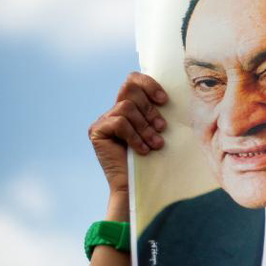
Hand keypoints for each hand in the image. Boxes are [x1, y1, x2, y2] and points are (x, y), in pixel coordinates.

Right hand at [88, 73, 167, 194]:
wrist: (137, 185)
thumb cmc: (153, 159)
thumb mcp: (157, 130)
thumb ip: (157, 111)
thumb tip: (169, 95)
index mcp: (128, 106)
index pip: (133, 80)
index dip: (148, 84)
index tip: (164, 100)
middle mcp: (113, 110)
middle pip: (129, 89)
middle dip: (149, 109)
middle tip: (162, 128)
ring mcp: (103, 120)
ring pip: (126, 107)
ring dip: (145, 126)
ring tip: (155, 143)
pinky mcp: (96, 131)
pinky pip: (119, 122)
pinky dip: (134, 136)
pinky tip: (143, 150)